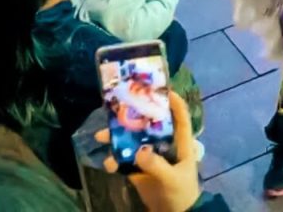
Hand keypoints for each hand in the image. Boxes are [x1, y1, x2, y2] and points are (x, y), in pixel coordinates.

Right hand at [96, 92, 200, 211]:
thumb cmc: (181, 193)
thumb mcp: (172, 178)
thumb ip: (156, 165)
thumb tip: (139, 151)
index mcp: (180, 143)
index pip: (180, 117)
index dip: (173, 101)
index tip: (161, 89)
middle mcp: (164, 145)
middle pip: (149, 124)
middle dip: (132, 117)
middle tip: (115, 110)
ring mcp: (150, 157)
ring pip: (133, 140)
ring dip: (117, 137)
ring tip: (101, 136)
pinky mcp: (138, 170)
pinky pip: (124, 159)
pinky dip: (115, 159)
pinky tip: (109, 164)